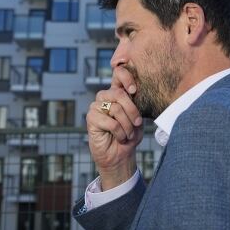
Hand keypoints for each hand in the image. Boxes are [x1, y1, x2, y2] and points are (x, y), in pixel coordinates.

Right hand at [86, 67, 142, 189]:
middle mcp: (106, 96)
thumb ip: (135, 104)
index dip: (127, 78)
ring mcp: (96, 106)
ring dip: (127, 125)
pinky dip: (120, 132)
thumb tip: (135, 93)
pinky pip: (110, 122)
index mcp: (118, 92)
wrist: (121, 155)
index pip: (119, 74)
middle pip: (119, 93)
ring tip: (128, 134)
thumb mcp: (137, 118)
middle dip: (132, 110)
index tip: (134, 90)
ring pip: (116, 108)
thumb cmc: (130, 135)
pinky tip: (120, 137)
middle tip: (137, 123)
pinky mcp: (91, 118)